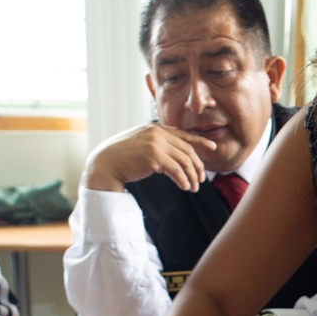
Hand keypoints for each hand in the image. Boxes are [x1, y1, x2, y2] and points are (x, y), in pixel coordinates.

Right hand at [81, 123, 217, 192]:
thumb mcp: (139, 144)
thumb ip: (155, 144)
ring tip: (194, 188)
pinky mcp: (154, 157)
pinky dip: (183, 180)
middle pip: (187, 149)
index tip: (212, 147)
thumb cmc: (120, 157)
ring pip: (184, 160)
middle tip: (200, 179)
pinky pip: (176, 170)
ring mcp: (156, 143)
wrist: (104, 164)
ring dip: (191, 176)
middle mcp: (157, 133)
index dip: (199, 141)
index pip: (183, 134)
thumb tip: (172, 156)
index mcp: (155, 128)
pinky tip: (185, 188)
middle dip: (197, 165)